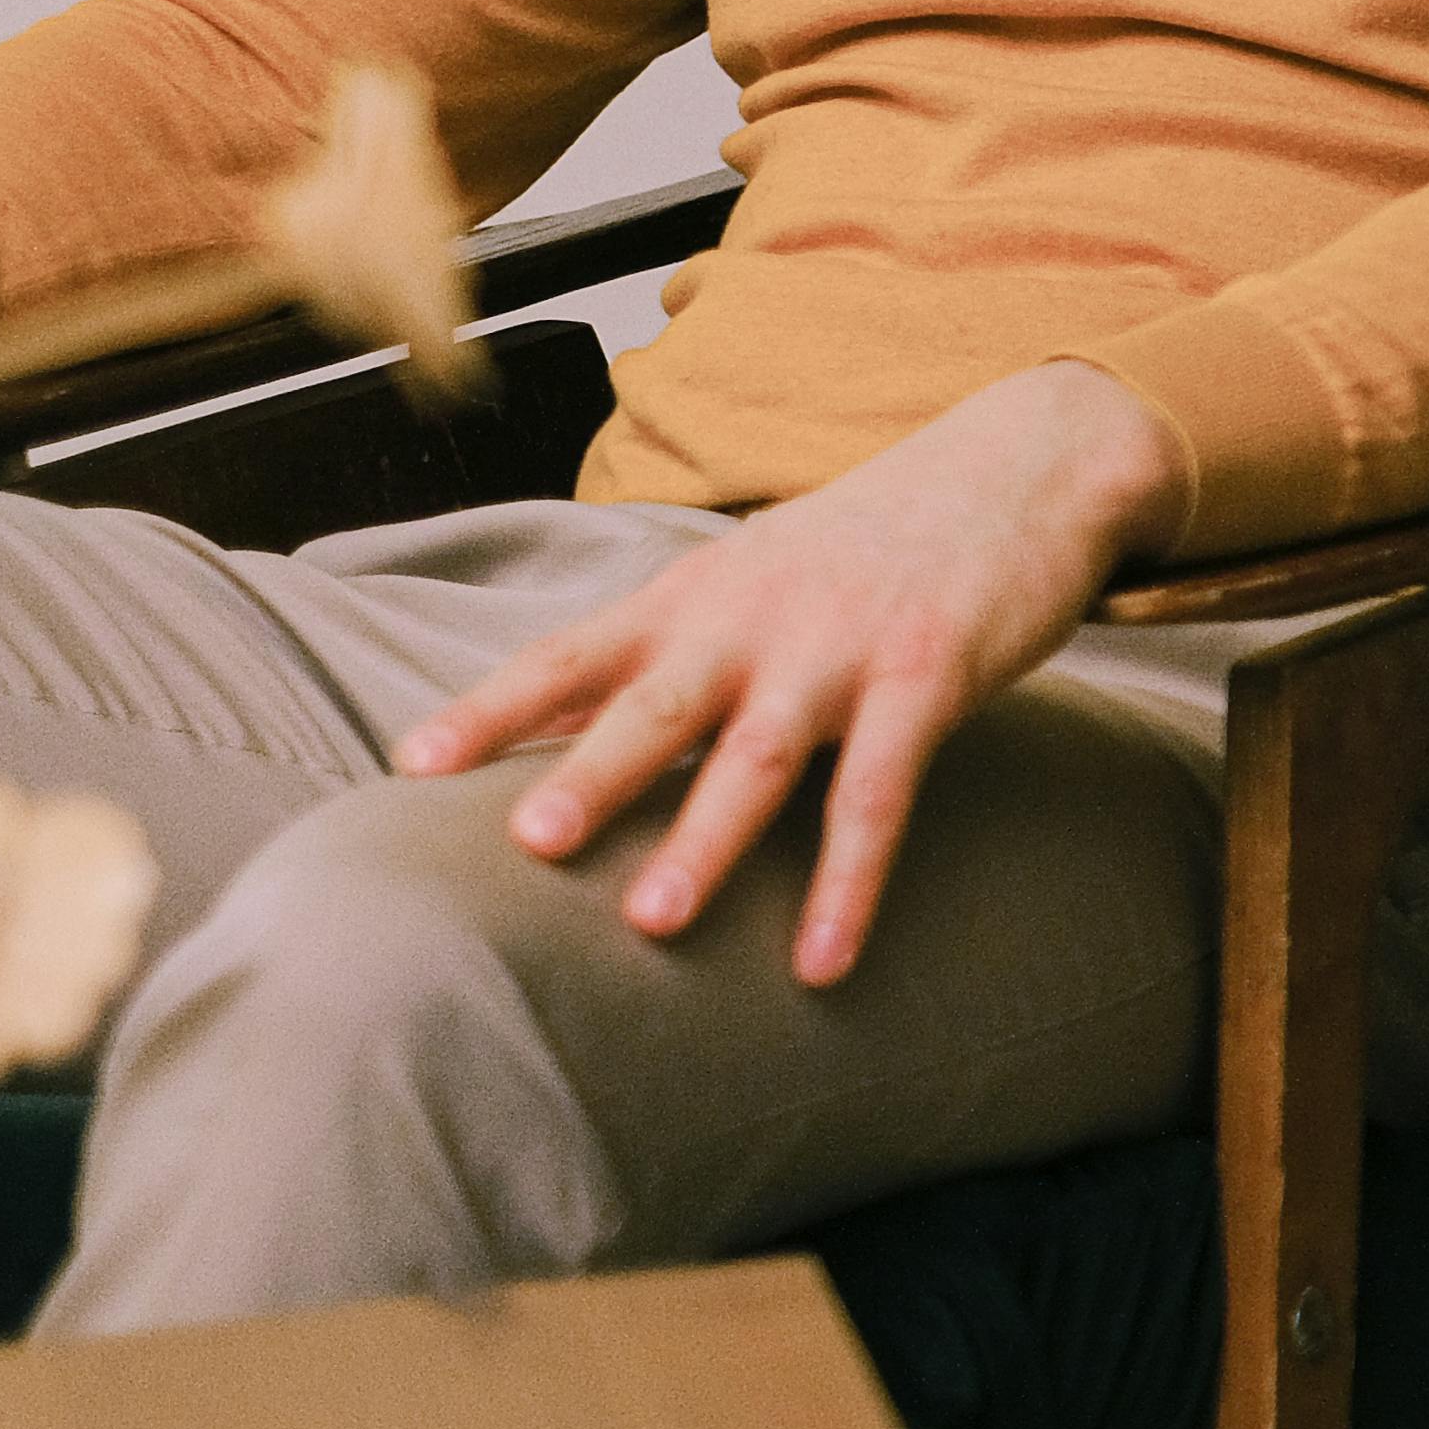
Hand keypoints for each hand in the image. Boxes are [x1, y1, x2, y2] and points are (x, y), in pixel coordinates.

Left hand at [398, 359, 1180, 986]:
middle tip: (529, 841)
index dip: (494, 706)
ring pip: (762, 754)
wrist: (1018, 469)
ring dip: (707, 839)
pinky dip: (848, 882)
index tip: (410, 764)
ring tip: (653, 920)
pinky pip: (880, 795)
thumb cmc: (865, 542)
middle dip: (591, 771)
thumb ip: (655, 650)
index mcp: (698, 594)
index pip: (576, 650)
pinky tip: (819, 959)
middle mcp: (756, 617)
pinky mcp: (928, 678)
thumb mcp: (747, 576)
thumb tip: (531, 718)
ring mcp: (843, 648)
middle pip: (659, 701)